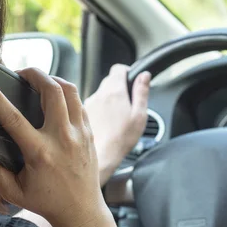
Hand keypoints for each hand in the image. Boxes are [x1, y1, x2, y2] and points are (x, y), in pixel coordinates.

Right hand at [0, 69, 105, 226]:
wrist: (82, 211)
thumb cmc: (46, 201)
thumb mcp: (13, 192)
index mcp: (40, 153)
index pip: (14, 118)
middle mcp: (62, 138)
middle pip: (52, 91)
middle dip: (34, 74)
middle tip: (20, 72)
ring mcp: (80, 133)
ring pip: (70, 91)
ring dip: (53, 79)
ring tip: (39, 81)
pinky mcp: (89, 132)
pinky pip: (79, 102)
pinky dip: (66, 94)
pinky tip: (55, 98)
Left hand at [84, 64, 150, 184]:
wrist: (102, 157)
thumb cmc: (121, 140)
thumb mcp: (139, 116)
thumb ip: (142, 92)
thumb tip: (144, 76)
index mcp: (114, 92)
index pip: (118, 69)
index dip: (127, 72)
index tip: (131, 80)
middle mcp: (99, 94)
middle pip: (109, 80)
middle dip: (118, 86)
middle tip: (126, 101)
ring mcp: (89, 103)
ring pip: (100, 92)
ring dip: (107, 98)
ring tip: (115, 115)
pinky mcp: (82, 112)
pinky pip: (92, 103)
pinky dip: (99, 108)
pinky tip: (105, 122)